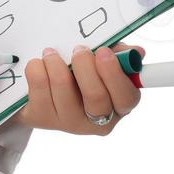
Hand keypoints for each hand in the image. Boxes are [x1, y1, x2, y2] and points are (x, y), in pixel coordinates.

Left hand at [14, 42, 142, 135]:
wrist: (44, 89)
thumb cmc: (81, 73)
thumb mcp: (102, 62)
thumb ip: (120, 55)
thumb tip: (136, 51)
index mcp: (118, 106)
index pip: (127, 98)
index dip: (115, 74)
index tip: (103, 52)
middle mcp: (96, 120)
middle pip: (96, 97)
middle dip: (85, 67)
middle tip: (79, 50)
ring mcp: (68, 123)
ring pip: (64, 91)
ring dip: (56, 64)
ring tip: (52, 53)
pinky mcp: (42, 119)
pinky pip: (39, 90)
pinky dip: (37, 70)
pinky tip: (39, 64)